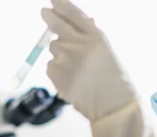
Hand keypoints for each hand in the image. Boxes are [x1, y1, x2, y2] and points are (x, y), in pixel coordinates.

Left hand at [41, 0, 137, 121]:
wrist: (111, 105)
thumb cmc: (112, 80)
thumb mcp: (106, 52)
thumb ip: (90, 37)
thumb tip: (75, 23)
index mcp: (95, 36)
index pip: (74, 14)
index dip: (61, 5)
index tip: (52, 0)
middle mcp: (78, 44)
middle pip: (56, 25)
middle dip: (49, 17)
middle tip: (44, 13)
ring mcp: (65, 58)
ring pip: (53, 49)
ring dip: (60, 54)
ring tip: (76, 70)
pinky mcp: (55, 73)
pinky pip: (50, 66)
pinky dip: (57, 72)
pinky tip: (71, 80)